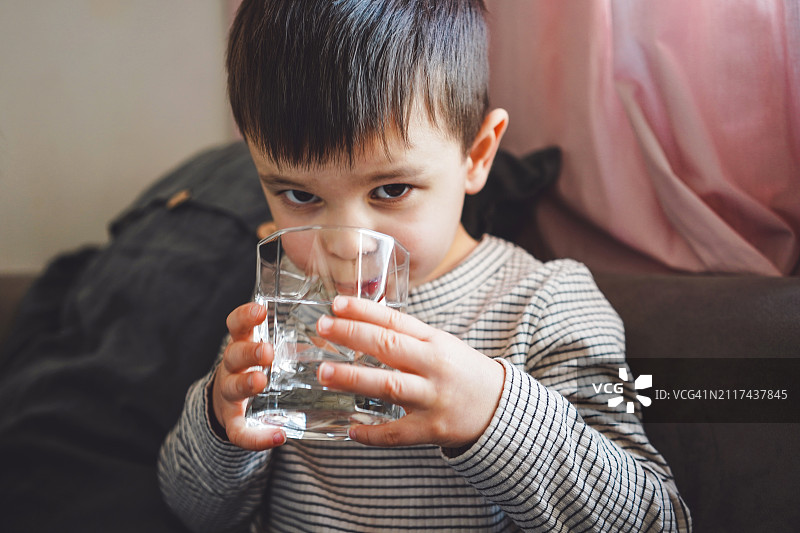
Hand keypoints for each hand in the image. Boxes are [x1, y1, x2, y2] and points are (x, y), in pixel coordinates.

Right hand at [211, 302, 285, 450]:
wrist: (232, 403)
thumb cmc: (263, 368)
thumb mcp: (272, 347)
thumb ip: (298, 339)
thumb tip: (341, 327)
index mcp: (244, 343)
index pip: (237, 325)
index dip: (246, 316)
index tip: (260, 310)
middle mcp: (232, 366)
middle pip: (233, 354)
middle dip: (250, 352)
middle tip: (267, 352)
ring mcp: (230, 393)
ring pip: (232, 387)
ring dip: (246, 383)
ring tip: (261, 382)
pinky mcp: (233, 421)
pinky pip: (239, 431)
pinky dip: (256, 438)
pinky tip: (277, 438)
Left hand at [315, 295, 504, 448]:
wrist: (499, 407)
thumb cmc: (461, 372)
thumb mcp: (440, 345)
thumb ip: (406, 337)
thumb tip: (360, 325)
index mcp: (434, 341)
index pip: (394, 321)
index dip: (364, 311)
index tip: (336, 303)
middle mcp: (434, 366)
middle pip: (389, 347)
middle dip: (352, 335)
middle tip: (323, 328)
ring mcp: (433, 398)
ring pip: (389, 386)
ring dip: (354, 378)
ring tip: (324, 373)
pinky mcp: (432, 429)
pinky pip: (397, 433)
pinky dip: (372, 433)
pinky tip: (351, 430)